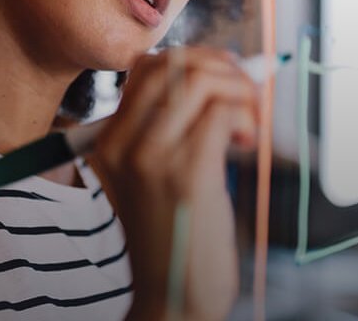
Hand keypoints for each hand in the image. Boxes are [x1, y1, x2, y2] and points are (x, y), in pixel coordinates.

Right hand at [86, 47, 260, 320]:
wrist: (173, 297)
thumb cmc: (175, 236)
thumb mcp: (155, 176)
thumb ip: (171, 129)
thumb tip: (219, 74)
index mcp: (108, 142)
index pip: (147, 67)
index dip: (197, 61)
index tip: (227, 81)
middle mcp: (123, 144)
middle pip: (174, 64)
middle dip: (222, 68)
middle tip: (246, 97)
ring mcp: (152, 157)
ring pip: (201, 80)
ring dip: (240, 92)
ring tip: (250, 124)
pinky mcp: (188, 174)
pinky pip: (223, 113)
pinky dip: (247, 117)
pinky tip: (249, 143)